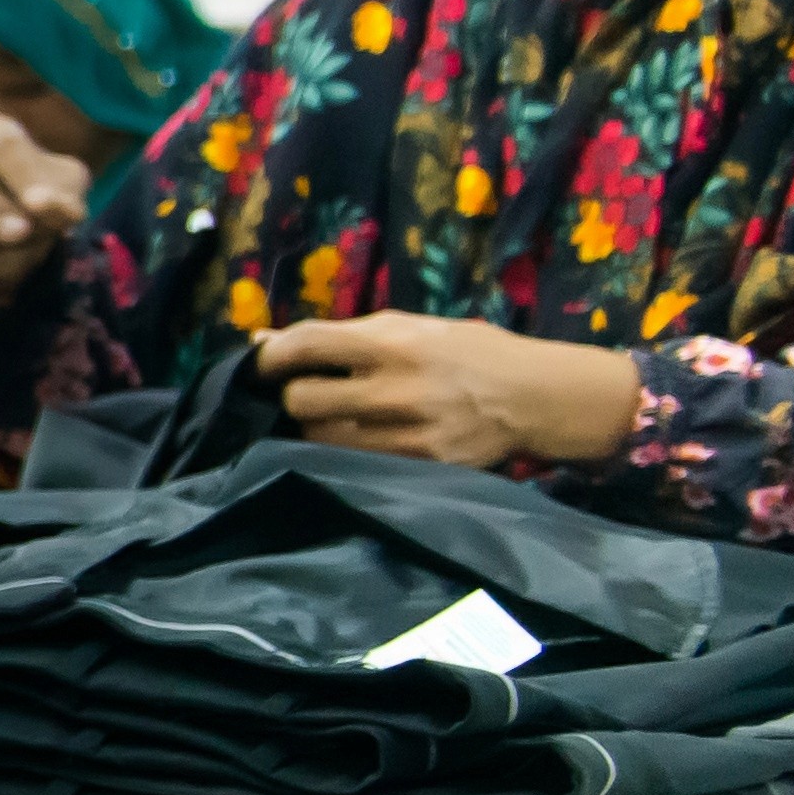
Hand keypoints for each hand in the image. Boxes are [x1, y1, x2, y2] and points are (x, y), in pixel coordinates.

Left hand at [258, 314, 643, 474]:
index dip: (271, 357)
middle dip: (295, 395)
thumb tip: (263, 340)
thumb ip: (339, 334)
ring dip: (316, 427)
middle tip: (307, 392)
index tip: (259, 364)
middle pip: (302, 401)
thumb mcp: (409, 327)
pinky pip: (353, 463)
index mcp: (393, 343)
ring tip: (335, 416)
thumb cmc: (463, 352)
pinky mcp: (419, 467)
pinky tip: (358, 438)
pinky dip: (344, 451)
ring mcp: (408, 434)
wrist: (534, 396)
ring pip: (320, 439)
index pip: (307, 345)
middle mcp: (397, 389)